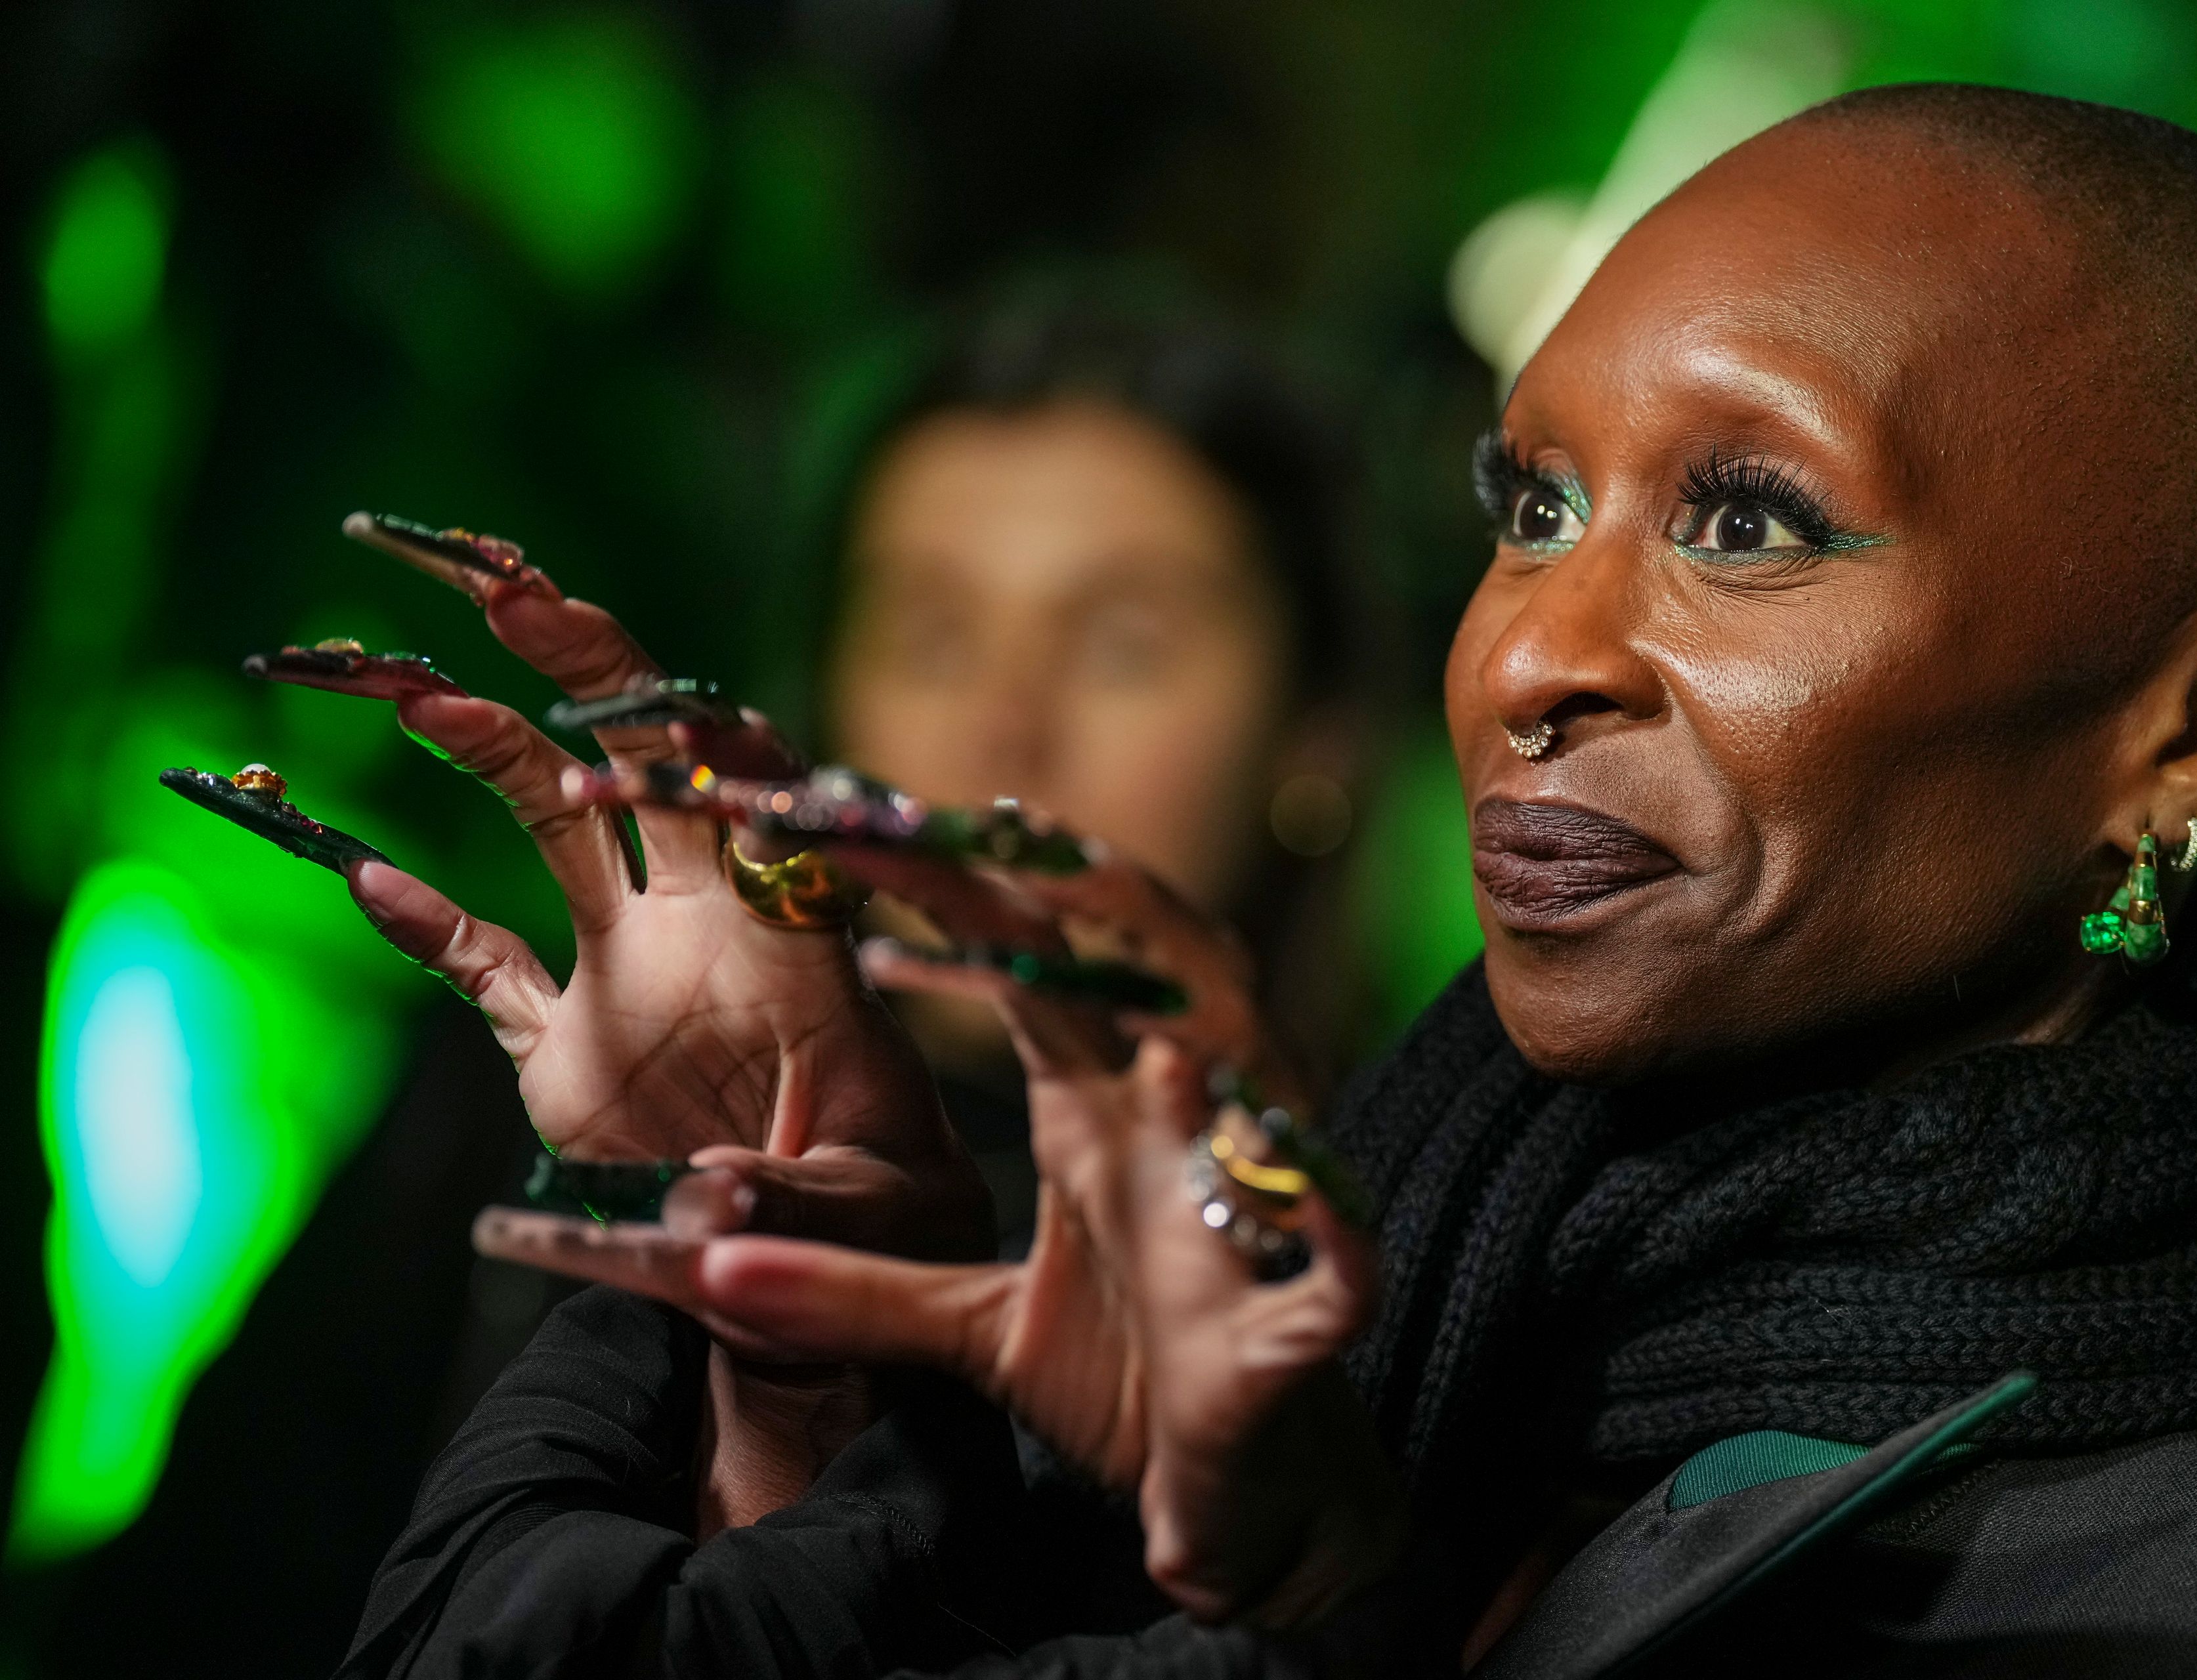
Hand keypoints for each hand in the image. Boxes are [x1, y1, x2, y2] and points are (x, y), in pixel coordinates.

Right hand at [345, 573, 988, 1256]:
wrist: (817, 1274)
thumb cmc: (885, 1219)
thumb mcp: (873, 1211)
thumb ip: (799, 1198)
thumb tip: (711, 1198)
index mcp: (802, 944)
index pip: (764, 805)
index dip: (717, 738)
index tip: (670, 688)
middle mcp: (711, 929)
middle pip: (648, 767)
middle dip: (588, 674)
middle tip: (516, 591)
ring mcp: (633, 977)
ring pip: (556, 828)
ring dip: (494, 753)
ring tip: (421, 690)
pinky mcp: (566, 1048)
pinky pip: (484, 967)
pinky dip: (426, 927)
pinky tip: (365, 872)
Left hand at [481, 852, 1403, 1624]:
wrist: (1246, 1492)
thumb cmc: (1131, 1378)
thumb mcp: (969, 1331)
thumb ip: (849, 1287)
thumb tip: (702, 1254)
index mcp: (1100, 1112)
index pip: (1023, 967)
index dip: (943, 886)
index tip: (837, 807)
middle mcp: (1177, 1132)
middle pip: (1135, 982)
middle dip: (1063, 900)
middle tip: (970, 824)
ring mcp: (1246, 1218)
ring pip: (1251, 1083)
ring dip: (1199, 1027)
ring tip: (1132, 995)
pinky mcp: (1300, 1329)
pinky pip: (1333, 1265)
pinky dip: (1323, 1229)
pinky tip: (1284, 1192)